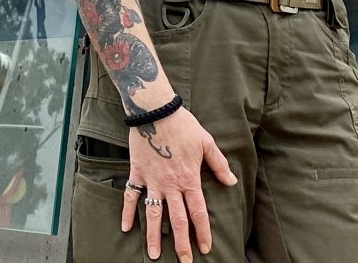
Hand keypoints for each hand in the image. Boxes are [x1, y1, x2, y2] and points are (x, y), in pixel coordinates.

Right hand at [121, 107, 236, 261]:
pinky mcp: (137, 173)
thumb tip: (231, 181)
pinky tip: (125, 228)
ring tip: (154, 255)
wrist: (156, 110)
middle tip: (184, 261)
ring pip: (153, 214)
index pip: (197, 212)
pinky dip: (127, 212)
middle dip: (181, 243)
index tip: (204, 248)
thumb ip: (219, 164)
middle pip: (177, 220)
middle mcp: (170, 184)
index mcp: (189, 178)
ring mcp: (152, 180)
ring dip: (154, 236)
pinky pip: (131, 196)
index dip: (202, 231)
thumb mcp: (206, 142)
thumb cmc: (184, 125)